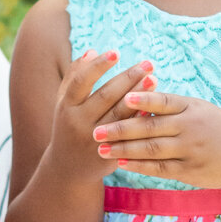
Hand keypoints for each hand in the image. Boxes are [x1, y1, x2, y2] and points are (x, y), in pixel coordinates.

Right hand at [49, 51, 153, 178]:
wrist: (67, 170)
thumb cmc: (68, 127)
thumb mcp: (64, 103)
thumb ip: (74, 76)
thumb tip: (91, 51)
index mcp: (66, 107)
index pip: (81, 82)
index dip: (98, 66)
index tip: (116, 52)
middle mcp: (78, 123)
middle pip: (106, 96)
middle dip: (128, 78)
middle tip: (148, 63)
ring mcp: (94, 139)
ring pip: (120, 114)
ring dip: (138, 95)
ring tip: (154, 78)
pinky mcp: (109, 153)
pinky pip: (129, 133)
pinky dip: (141, 118)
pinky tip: (155, 105)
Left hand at [94, 87, 220, 187]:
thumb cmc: (218, 127)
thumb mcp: (199, 109)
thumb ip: (171, 107)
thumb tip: (137, 98)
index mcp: (191, 107)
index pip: (163, 100)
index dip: (143, 98)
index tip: (122, 97)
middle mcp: (190, 127)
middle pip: (150, 126)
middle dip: (121, 129)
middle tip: (96, 131)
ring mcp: (189, 150)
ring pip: (151, 149)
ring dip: (124, 149)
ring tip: (102, 149)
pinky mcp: (189, 171)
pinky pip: (159, 168)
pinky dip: (139, 166)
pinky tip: (121, 163)